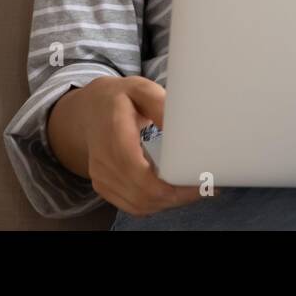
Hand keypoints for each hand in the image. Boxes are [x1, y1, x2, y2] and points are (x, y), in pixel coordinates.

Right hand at [82, 75, 210, 216]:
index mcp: (114, 135)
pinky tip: (174, 192)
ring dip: (170, 202)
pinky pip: (133, 206)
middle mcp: (103, 162)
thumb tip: (182, 126)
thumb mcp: (140, 88)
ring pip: (140, 205)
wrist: (88, 110)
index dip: (170, 186)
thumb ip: (160, 104)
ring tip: (195, 188)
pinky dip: (156, 203)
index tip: (198, 181)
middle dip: (178, 196)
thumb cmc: (119, 98)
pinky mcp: (104, 187)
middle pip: (143, 195)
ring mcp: (101, 178)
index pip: (140, 174)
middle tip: (207, 186)